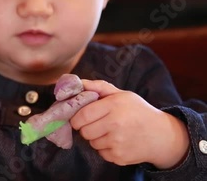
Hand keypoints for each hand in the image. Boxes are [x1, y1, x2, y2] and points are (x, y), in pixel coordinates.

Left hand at [70, 80, 189, 168]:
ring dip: (96, 138)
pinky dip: (105, 148)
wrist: (162, 135)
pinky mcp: (119, 156)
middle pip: (84, 131)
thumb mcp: (122, 95)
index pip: (83, 114)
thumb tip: (79, 82)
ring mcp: (117, 142)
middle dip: (85, 128)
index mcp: (114, 105)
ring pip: (91, 142)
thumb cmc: (138, 111)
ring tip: (109, 132)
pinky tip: (116, 141)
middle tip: (95, 124)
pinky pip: (101, 153)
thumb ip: (99, 87)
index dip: (76, 118)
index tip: (79, 118)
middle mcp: (115, 124)